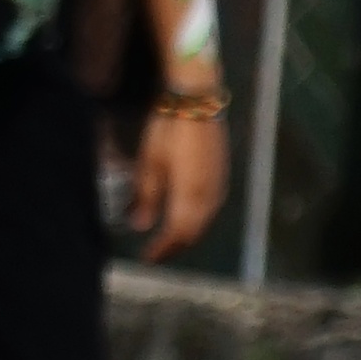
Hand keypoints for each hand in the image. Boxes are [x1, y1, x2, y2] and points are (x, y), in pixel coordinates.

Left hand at [132, 94, 227, 260]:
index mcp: (190, 194)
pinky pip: (210, 209)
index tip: (146, 258)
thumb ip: (146, 196)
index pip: (177, 233)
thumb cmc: (168, 129)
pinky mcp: (222, 177)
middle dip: (174, 246)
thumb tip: (139, 226)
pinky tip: (183, 218)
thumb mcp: (150, 163)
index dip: (162, 249)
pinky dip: (195, 220)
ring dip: (185, 234)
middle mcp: (209, 194)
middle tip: (155, 254)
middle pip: (193, 232)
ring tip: (166, 241)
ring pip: (203, 222)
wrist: (197, 100)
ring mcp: (219, 185)